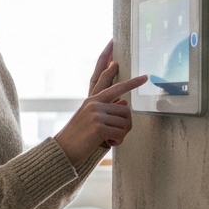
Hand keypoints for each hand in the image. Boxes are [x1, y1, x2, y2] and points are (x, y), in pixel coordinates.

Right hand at [53, 41, 147, 164]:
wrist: (63, 152)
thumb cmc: (78, 139)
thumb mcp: (90, 121)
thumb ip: (105, 110)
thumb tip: (124, 104)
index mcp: (90, 100)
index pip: (101, 79)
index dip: (109, 66)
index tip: (116, 55)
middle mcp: (92, 103)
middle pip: (119, 91)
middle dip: (132, 84)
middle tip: (145, 76)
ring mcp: (96, 113)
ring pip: (125, 118)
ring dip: (122, 132)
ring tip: (111, 139)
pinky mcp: (99, 125)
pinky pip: (121, 131)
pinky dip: (118, 141)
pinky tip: (109, 143)